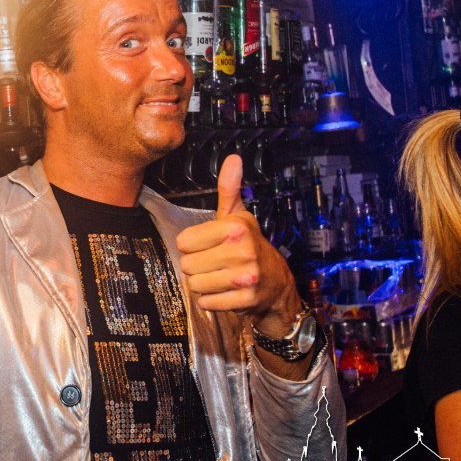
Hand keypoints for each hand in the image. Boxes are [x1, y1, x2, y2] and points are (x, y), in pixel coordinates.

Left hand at [176, 154, 300, 331]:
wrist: (276, 283)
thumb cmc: (249, 245)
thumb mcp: (238, 216)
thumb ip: (229, 189)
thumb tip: (233, 158)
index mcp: (235, 227)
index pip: (183, 242)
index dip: (192, 246)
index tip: (209, 245)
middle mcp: (242, 251)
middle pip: (187, 265)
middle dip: (197, 267)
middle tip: (215, 263)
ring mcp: (244, 277)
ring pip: (195, 285)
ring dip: (203, 284)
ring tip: (220, 277)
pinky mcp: (245, 300)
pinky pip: (206, 303)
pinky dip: (211, 301)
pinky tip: (225, 292)